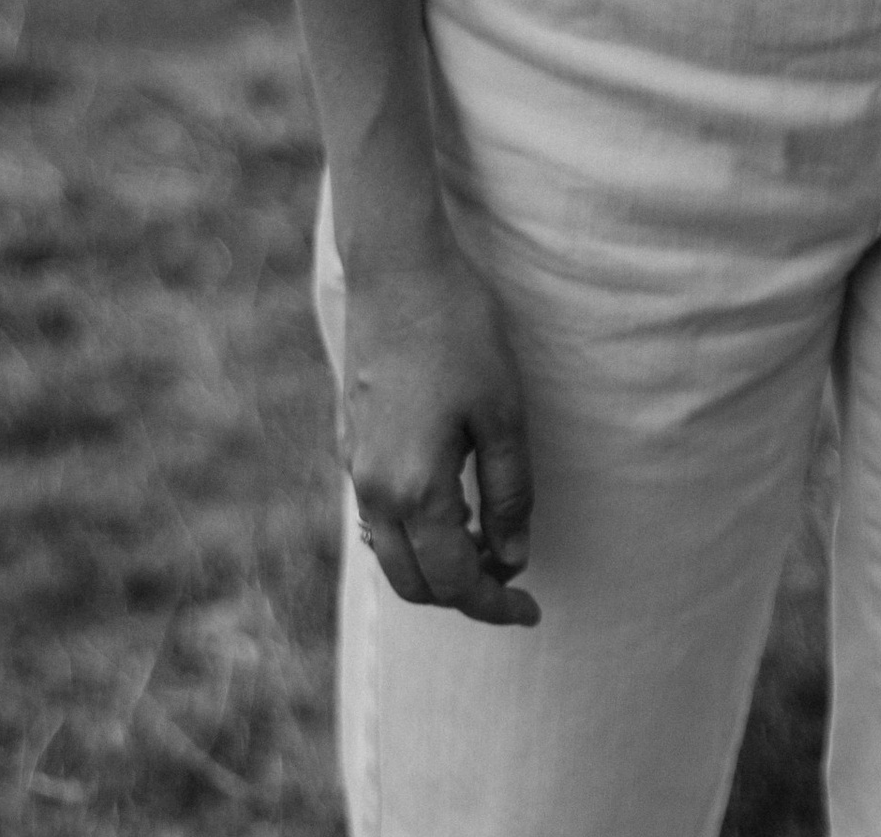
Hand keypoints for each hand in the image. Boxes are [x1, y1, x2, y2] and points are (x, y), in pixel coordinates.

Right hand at [340, 227, 538, 627]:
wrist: (396, 268)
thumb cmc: (459, 332)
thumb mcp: (503, 412)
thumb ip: (509, 493)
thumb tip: (513, 558)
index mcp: (414, 491)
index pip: (455, 582)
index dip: (496, 605)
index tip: (532, 611)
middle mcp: (373, 491)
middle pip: (415, 583)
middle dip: (464, 594)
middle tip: (512, 579)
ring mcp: (354, 466)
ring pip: (390, 554)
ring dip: (435, 566)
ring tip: (486, 542)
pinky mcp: (349, 441)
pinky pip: (377, 516)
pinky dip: (412, 533)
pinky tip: (449, 505)